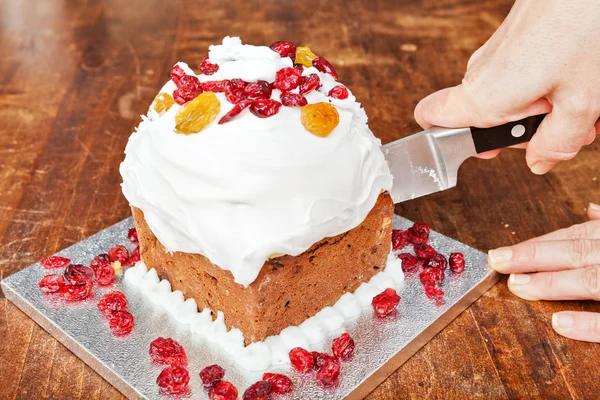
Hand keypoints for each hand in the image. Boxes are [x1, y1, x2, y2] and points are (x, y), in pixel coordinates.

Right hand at [414, 0, 599, 172]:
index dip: (449, 140)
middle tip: (566, 121)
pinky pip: (520, 72)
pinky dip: (546, 81)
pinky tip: (578, 76)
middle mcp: (481, 70)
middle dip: (525, 127)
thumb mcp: (582, 102)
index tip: (487, 148)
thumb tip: (539, 161)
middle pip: (483, 116)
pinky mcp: (515, 36)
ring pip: (506, 94)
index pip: (430, 117)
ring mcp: (496, 51)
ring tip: (581, 96)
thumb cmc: (587, 28)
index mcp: (484, 93)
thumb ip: (557, 142)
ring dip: (541, 104)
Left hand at [489, 203, 599, 341]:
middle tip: (496, 262)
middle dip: (532, 257)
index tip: (502, 253)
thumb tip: (590, 210)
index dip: (535, 245)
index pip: (573, 237)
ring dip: (552, 283)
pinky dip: (588, 323)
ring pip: (591, 280)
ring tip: (517, 287)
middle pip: (576, 252)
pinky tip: (558, 323)